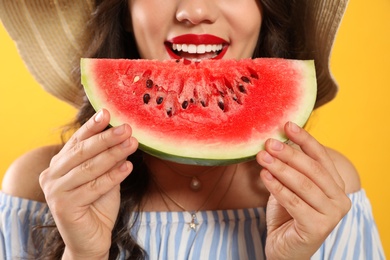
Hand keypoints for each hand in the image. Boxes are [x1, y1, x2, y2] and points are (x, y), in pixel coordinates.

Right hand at [39, 109, 137, 258]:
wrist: (92, 238)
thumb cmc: (98, 205)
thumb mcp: (104, 176)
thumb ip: (108, 159)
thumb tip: (124, 135)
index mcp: (59, 164)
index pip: (77, 141)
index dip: (93, 126)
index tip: (108, 112)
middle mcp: (51, 175)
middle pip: (82, 152)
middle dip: (107, 138)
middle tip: (127, 128)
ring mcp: (54, 191)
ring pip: (89, 168)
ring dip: (113, 154)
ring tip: (132, 143)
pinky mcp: (64, 206)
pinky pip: (94, 187)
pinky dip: (113, 176)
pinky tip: (129, 166)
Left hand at [256, 122, 350, 259]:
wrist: (285, 248)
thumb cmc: (288, 214)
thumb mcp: (290, 186)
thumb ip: (291, 168)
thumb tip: (277, 140)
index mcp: (336, 185)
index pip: (321, 157)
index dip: (305, 139)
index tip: (287, 125)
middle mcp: (340, 199)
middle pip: (313, 169)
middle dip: (289, 154)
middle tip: (269, 142)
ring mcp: (331, 215)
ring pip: (303, 185)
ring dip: (280, 168)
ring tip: (262, 156)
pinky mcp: (317, 228)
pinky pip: (294, 202)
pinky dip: (277, 187)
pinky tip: (264, 176)